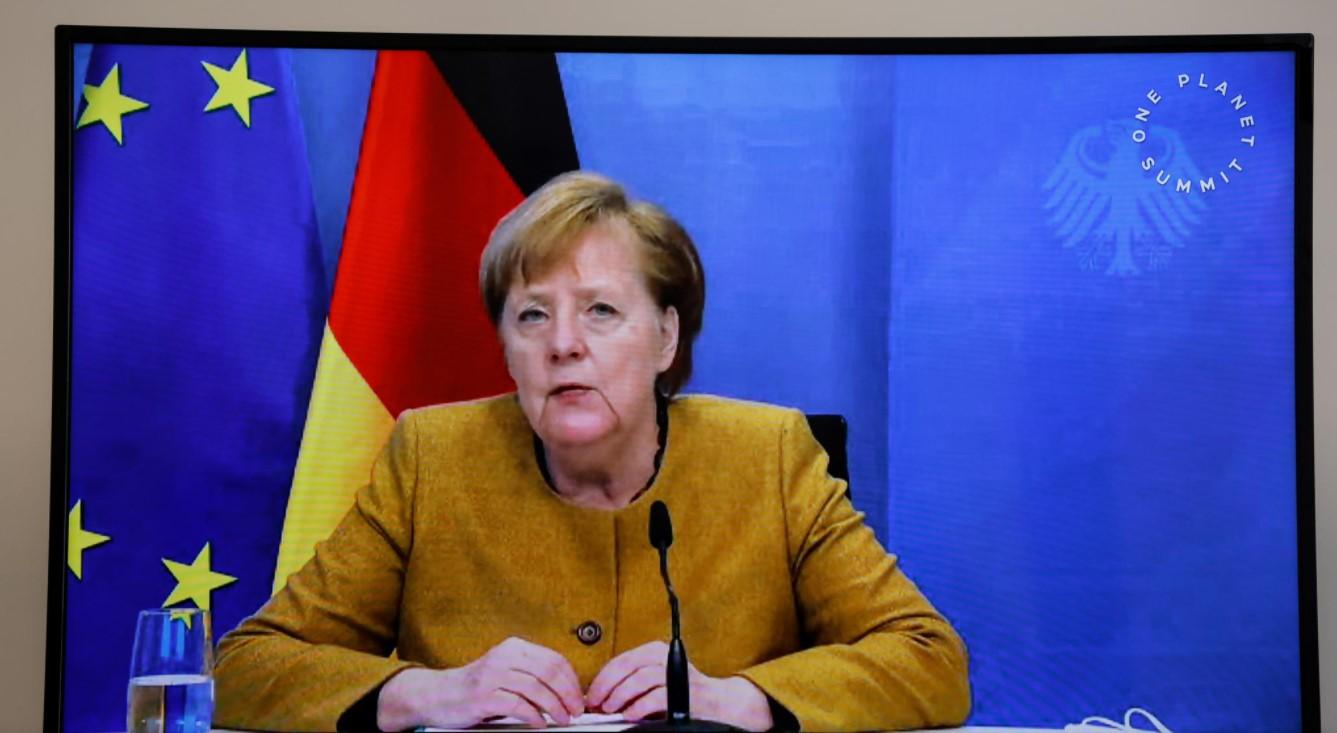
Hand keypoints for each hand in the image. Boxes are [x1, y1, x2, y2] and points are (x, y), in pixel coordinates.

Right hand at [377, 637, 584, 729]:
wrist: (438, 694)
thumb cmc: (476, 686)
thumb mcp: (505, 671)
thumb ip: (531, 674)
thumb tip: (566, 690)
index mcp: (514, 647)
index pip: (554, 659)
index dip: (572, 680)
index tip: (579, 696)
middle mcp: (504, 657)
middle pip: (549, 672)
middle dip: (568, 694)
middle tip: (576, 710)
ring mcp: (492, 675)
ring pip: (536, 688)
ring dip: (555, 707)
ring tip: (562, 719)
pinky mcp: (483, 696)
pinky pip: (518, 706)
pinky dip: (534, 716)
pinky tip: (540, 723)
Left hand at [585, 641, 772, 731]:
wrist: (718, 703)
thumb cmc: (681, 693)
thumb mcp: (653, 681)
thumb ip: (630, 683)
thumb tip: (600, 695)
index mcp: (655, 651)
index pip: (621, 659)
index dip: (602, 678)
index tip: (591, 694)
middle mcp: (665, 656)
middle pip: (628, 665)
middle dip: (607, 686)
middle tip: (596, 703)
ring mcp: (677, 673)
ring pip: (641, 678)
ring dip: (621, 695)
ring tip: (611, 709)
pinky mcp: (685, 691)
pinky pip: (657, 697)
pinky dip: (639, 707)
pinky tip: (631, 715)